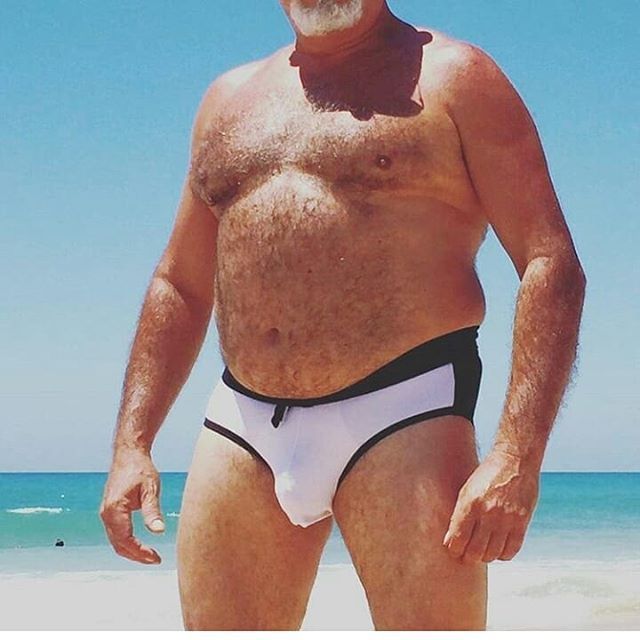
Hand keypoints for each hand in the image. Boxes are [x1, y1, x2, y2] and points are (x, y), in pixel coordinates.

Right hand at [100, 448, 164, 563]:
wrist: (129, 454)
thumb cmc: (140, 469)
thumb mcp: (150, 489)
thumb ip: (152, 511)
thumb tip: (158, 532)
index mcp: (115, 509)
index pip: (125, 540)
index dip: (140, 552)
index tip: (155, 558)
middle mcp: (106, 513)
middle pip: (118, 545)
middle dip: (136, 556)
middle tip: (155, 559)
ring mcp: (105, 513)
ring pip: (116, 541)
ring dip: (132, 551)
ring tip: (151, 555)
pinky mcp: (109, 511)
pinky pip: (116, 533)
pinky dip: (127, 542)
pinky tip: (141, 544)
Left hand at [442, 447, 539, 563]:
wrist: (514, 461)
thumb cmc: (486, 475)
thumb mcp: (466, 490)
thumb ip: (458, 515)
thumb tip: (450, 541)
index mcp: (470, 503)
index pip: (458, 538)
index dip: (454, 550)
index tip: (454, 550)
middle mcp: (488, 512)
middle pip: (475, 551)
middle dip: (468, 557)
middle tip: (467, 556)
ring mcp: (506, 518)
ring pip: (493, 554)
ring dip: (485, 557)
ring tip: (482, 552)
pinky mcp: (522, 521)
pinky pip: (512, 550)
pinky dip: (503, 555)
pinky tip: (498, 549)